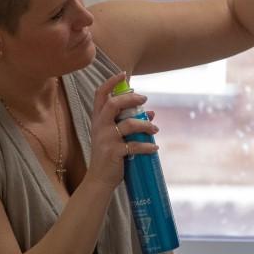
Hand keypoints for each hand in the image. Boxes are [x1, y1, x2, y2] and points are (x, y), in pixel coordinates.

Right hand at [84, 72, 159, 190]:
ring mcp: (105, 139)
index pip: (100, 95)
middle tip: (144, 100)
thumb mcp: (115, 136)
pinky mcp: (113, 153)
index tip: (123, 74)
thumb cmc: (109, 155)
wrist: (99, 179)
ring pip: (129, 125)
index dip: (110, 82)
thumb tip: (151, 113)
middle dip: (131, 99)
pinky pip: (134, 146)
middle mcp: (99, 126)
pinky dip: (147, 146)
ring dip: (146, 125)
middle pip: (113, 104)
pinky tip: (154, 148)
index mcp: (98, 119)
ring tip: (155, 130)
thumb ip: (129, 122)